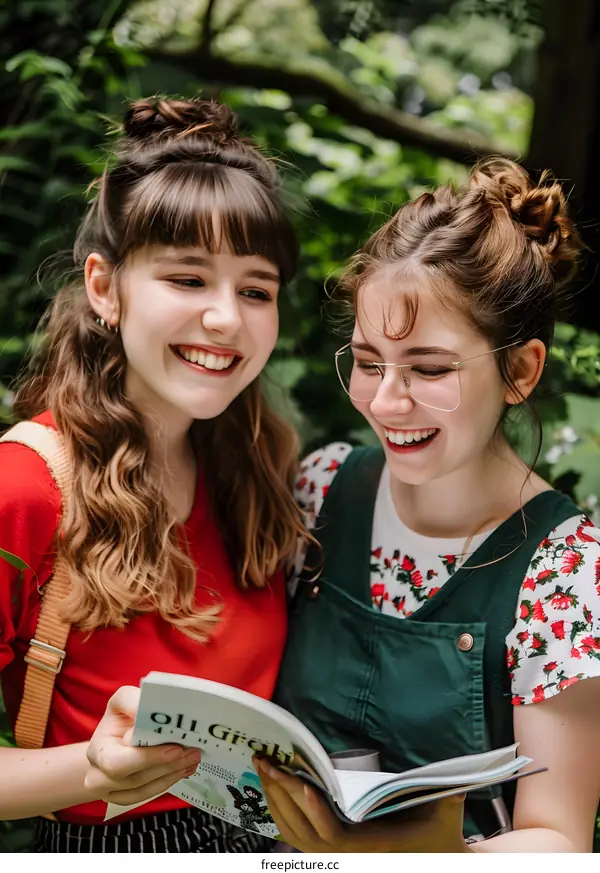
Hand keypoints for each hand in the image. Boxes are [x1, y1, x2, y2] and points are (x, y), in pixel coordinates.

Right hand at [85, 686, 200, 805]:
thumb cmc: (120, 717)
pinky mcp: (123, 798)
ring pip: (143, 790)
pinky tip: (184, 769)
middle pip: (133, 779)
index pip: (118, 762)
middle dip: (166, 766)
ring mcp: (109, 791)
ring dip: (171, 774)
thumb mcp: (122, 701)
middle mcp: (98, 776)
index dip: (147, 758)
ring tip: (192, 758)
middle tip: (192, 752)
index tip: (175, 748)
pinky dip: (167, 783)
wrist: (111, 738)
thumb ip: (132, 701)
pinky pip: (146, 796)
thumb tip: (144, 709)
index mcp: (97, 750)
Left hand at [254, 757, 469, 852]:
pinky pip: (298, 835)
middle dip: (281, 795)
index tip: (302, 782)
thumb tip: (458, 773)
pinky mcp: (331, 849)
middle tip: (266, 761)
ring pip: (294, 834)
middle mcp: (348, 855)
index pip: (334, 834)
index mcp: (371, 846)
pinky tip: (272, 790)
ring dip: (275, 801)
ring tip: (263, 768)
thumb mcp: (447, 810)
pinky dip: (281, 813)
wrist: (440, 858)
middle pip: (302, 831)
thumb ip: (448, 791)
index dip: (314, 810)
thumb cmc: (442, 834)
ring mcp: (337, 855)